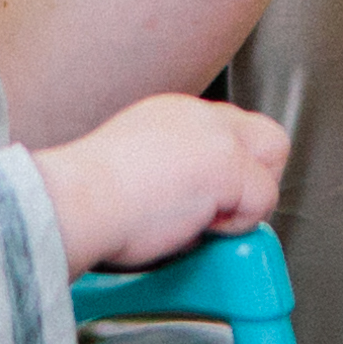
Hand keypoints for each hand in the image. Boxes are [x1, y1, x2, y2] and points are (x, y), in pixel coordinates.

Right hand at [37, 93, 290, 271]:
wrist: (71, 204)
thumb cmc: (84, 204)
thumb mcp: (131, 172)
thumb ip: (171, 175)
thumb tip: (196, 209)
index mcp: (170, 115)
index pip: (230, 130)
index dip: (233, 169)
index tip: (211, 203)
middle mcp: (196, 115)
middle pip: (266, 137)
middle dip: (255, 180)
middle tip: (222, 215)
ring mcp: (215, 136)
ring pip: (271, 163)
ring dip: (248, 201)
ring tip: (207, 224)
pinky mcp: (227, 164)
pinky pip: (263, 200)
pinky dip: (237, 225)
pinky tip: (198, 228)